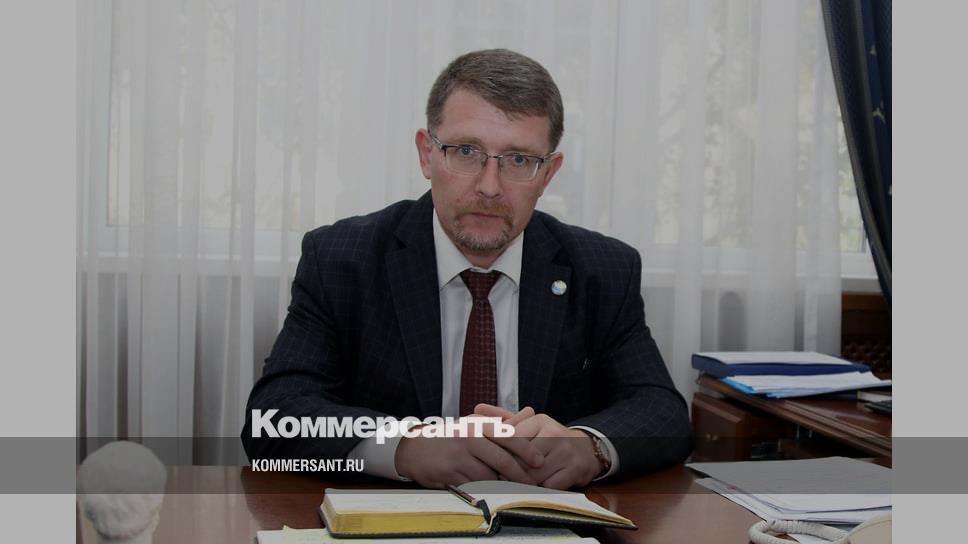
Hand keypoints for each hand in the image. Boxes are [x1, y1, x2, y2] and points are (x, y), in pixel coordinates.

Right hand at [394, 413, 544, 488]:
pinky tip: (491, 489)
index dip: (527, 450)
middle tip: (531, 481)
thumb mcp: (474, 423)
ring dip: (502, 483)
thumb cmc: (451, 436)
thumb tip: (529, 412)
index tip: (539, 461)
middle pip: (502, 460)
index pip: (508, 437)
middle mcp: (469, 439)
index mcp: (477, 425)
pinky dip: (486, 489)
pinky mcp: (450, 474)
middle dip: (519, 473)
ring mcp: (459, 457)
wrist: (416, 449)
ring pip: (489, 475)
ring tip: (513, 486)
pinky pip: (475, 485)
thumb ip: (502, 420)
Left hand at [474, 404, 602, 489]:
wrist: (586, 450)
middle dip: (509, 471)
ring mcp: (565, 451)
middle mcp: (554, 433)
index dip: (500, 453)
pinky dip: (539, 490)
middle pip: (521, 458)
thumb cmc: (550, 439)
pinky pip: (548, 486)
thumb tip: (477, 407)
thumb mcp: (530, 425)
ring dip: (522, 483)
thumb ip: (503, 418)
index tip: (491, 461)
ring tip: (513, 485)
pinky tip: (534, 488)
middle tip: (499, 477)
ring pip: (533, 474)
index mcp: (540, 420)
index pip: (512, 438)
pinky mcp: (574, 469)